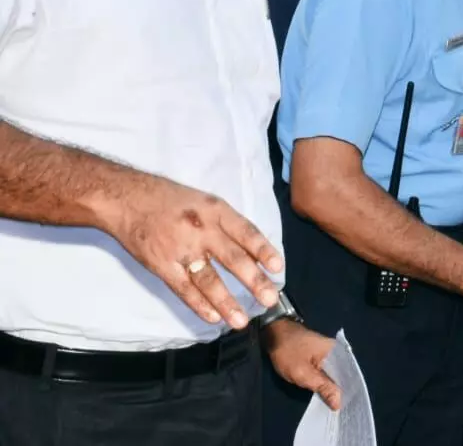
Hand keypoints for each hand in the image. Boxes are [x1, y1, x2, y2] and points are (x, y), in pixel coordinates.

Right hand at [103, 175, 282, 328]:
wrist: (127, 199)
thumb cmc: (171, 199)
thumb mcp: (205, 201)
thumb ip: (227, 223)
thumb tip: (253, 250)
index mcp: (216, 210)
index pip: (246, 232)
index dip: (263, 250)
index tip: (278, 268)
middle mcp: (202, 229)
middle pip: (232, 258)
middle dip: (254, 281)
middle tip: (269, 300)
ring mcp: (180, 249)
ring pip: (208, 280)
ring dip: (227, 302)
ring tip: (241, 320)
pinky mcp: (161, 265)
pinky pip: (183, 289)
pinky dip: (199, 305)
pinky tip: (213, 317)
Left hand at [263, 319, 340, 409]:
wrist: (272, 334)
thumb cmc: (287, 352)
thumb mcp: (303, 373)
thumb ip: (322, 387)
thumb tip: (338, 402)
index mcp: (336, 351)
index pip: (348, 375)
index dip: (348, 391)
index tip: (346, 407)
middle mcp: (335, 351)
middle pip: (342, 375)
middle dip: (340, 391)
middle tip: (339, 409)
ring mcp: (327, 353)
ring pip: (333, 374)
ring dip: (332, 387)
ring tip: (334, 404)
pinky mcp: (319, 356)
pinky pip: (326, 371)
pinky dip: (325, 381)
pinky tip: (324, 393)